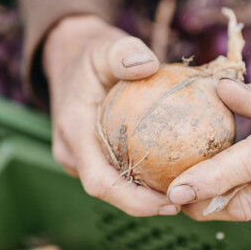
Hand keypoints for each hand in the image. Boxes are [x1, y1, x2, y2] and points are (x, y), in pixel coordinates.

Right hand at [43, 15, 178, 215]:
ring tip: (182, 192)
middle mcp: (70, 149)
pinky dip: (139, 178)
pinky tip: (171, 174)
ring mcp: (77, 156)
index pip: (99, 179)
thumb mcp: (107, 45)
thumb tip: (148, 66)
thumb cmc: (91, 53)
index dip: (131, 199)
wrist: (67, 57)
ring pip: (110, 185)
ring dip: (142, 195)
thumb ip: (124, 52)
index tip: (167, 201)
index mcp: (73, 129)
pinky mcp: (87, 155)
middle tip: (183, 202)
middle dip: (143, 204)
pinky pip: (113, 172)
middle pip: (107, 190)